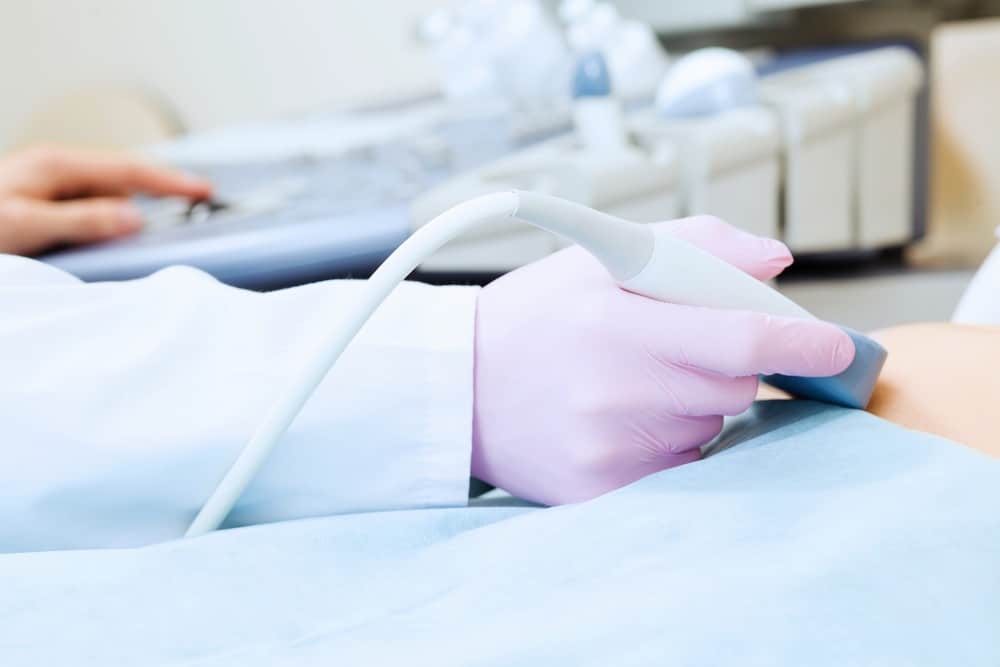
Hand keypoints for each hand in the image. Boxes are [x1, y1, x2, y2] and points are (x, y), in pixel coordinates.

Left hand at [0, 145, 211, 254]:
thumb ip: (84, 220)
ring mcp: (50, 188)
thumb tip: (136, 217)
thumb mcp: (26, 226)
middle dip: (155, 199)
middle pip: (122, 183)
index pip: (129, 170)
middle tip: (192, 215)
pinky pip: (90, 213)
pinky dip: (106, 228)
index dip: (171, 181)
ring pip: (107, 201)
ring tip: (135, 245)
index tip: (207, 191)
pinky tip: (105, 246)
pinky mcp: (45, 207)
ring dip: (123, 221)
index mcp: (55, 166)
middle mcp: (56, 171)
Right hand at [472, 217, 854, 504]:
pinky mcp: (601, 488)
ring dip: (691, 404)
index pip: (737, 339)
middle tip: (677, 348)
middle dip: (727, 366)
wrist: (457, 385)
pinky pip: (676, 465)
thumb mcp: (602, 255)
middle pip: (732, 389)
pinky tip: (619, 419)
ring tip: (629, 382)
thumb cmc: (536, 314)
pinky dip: (666, 442)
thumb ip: (697, 245)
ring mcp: (608, 447)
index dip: (799, 344)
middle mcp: (614, 390)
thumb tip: (777, 264)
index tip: (837, 347)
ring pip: (705, 427)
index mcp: (615, 319)